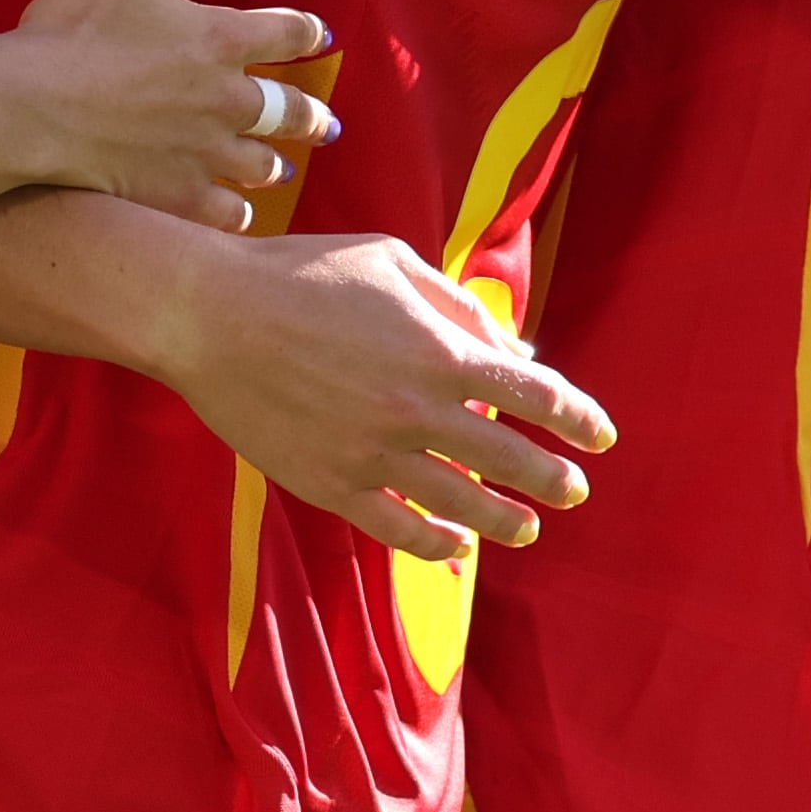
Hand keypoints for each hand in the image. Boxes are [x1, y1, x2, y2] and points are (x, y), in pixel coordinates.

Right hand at [4, 0, 336, 229]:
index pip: (288, 33)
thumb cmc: (73, 29)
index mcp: (222, 39)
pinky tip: (237, 213)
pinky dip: (236, 212)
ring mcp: (208, 154)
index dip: (306, 32)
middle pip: (291, 110)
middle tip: (326, 126)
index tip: (320, 36)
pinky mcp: (179, 196)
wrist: (31, 108)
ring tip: (280, 170)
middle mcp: (229, 100)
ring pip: (263, 165)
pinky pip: (227, 213)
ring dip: (275, 164)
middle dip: (311, 116)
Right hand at [138, 230, 615, 557]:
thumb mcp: (393, 262)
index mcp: (440, 349)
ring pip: (463, 506)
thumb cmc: (302, 272)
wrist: (210, 313)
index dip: (578, 418)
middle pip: (511, 459)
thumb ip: (459, 306)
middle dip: (553, 479)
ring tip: (526, 528)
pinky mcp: (332, 485)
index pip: (536, 396)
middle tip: (573, 492)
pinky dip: (435, 546)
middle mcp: (418, 409)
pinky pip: (399, 530)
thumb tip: (515, 353)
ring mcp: (376, 455)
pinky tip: (454, 548)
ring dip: (505, 522)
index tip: (600, 436)